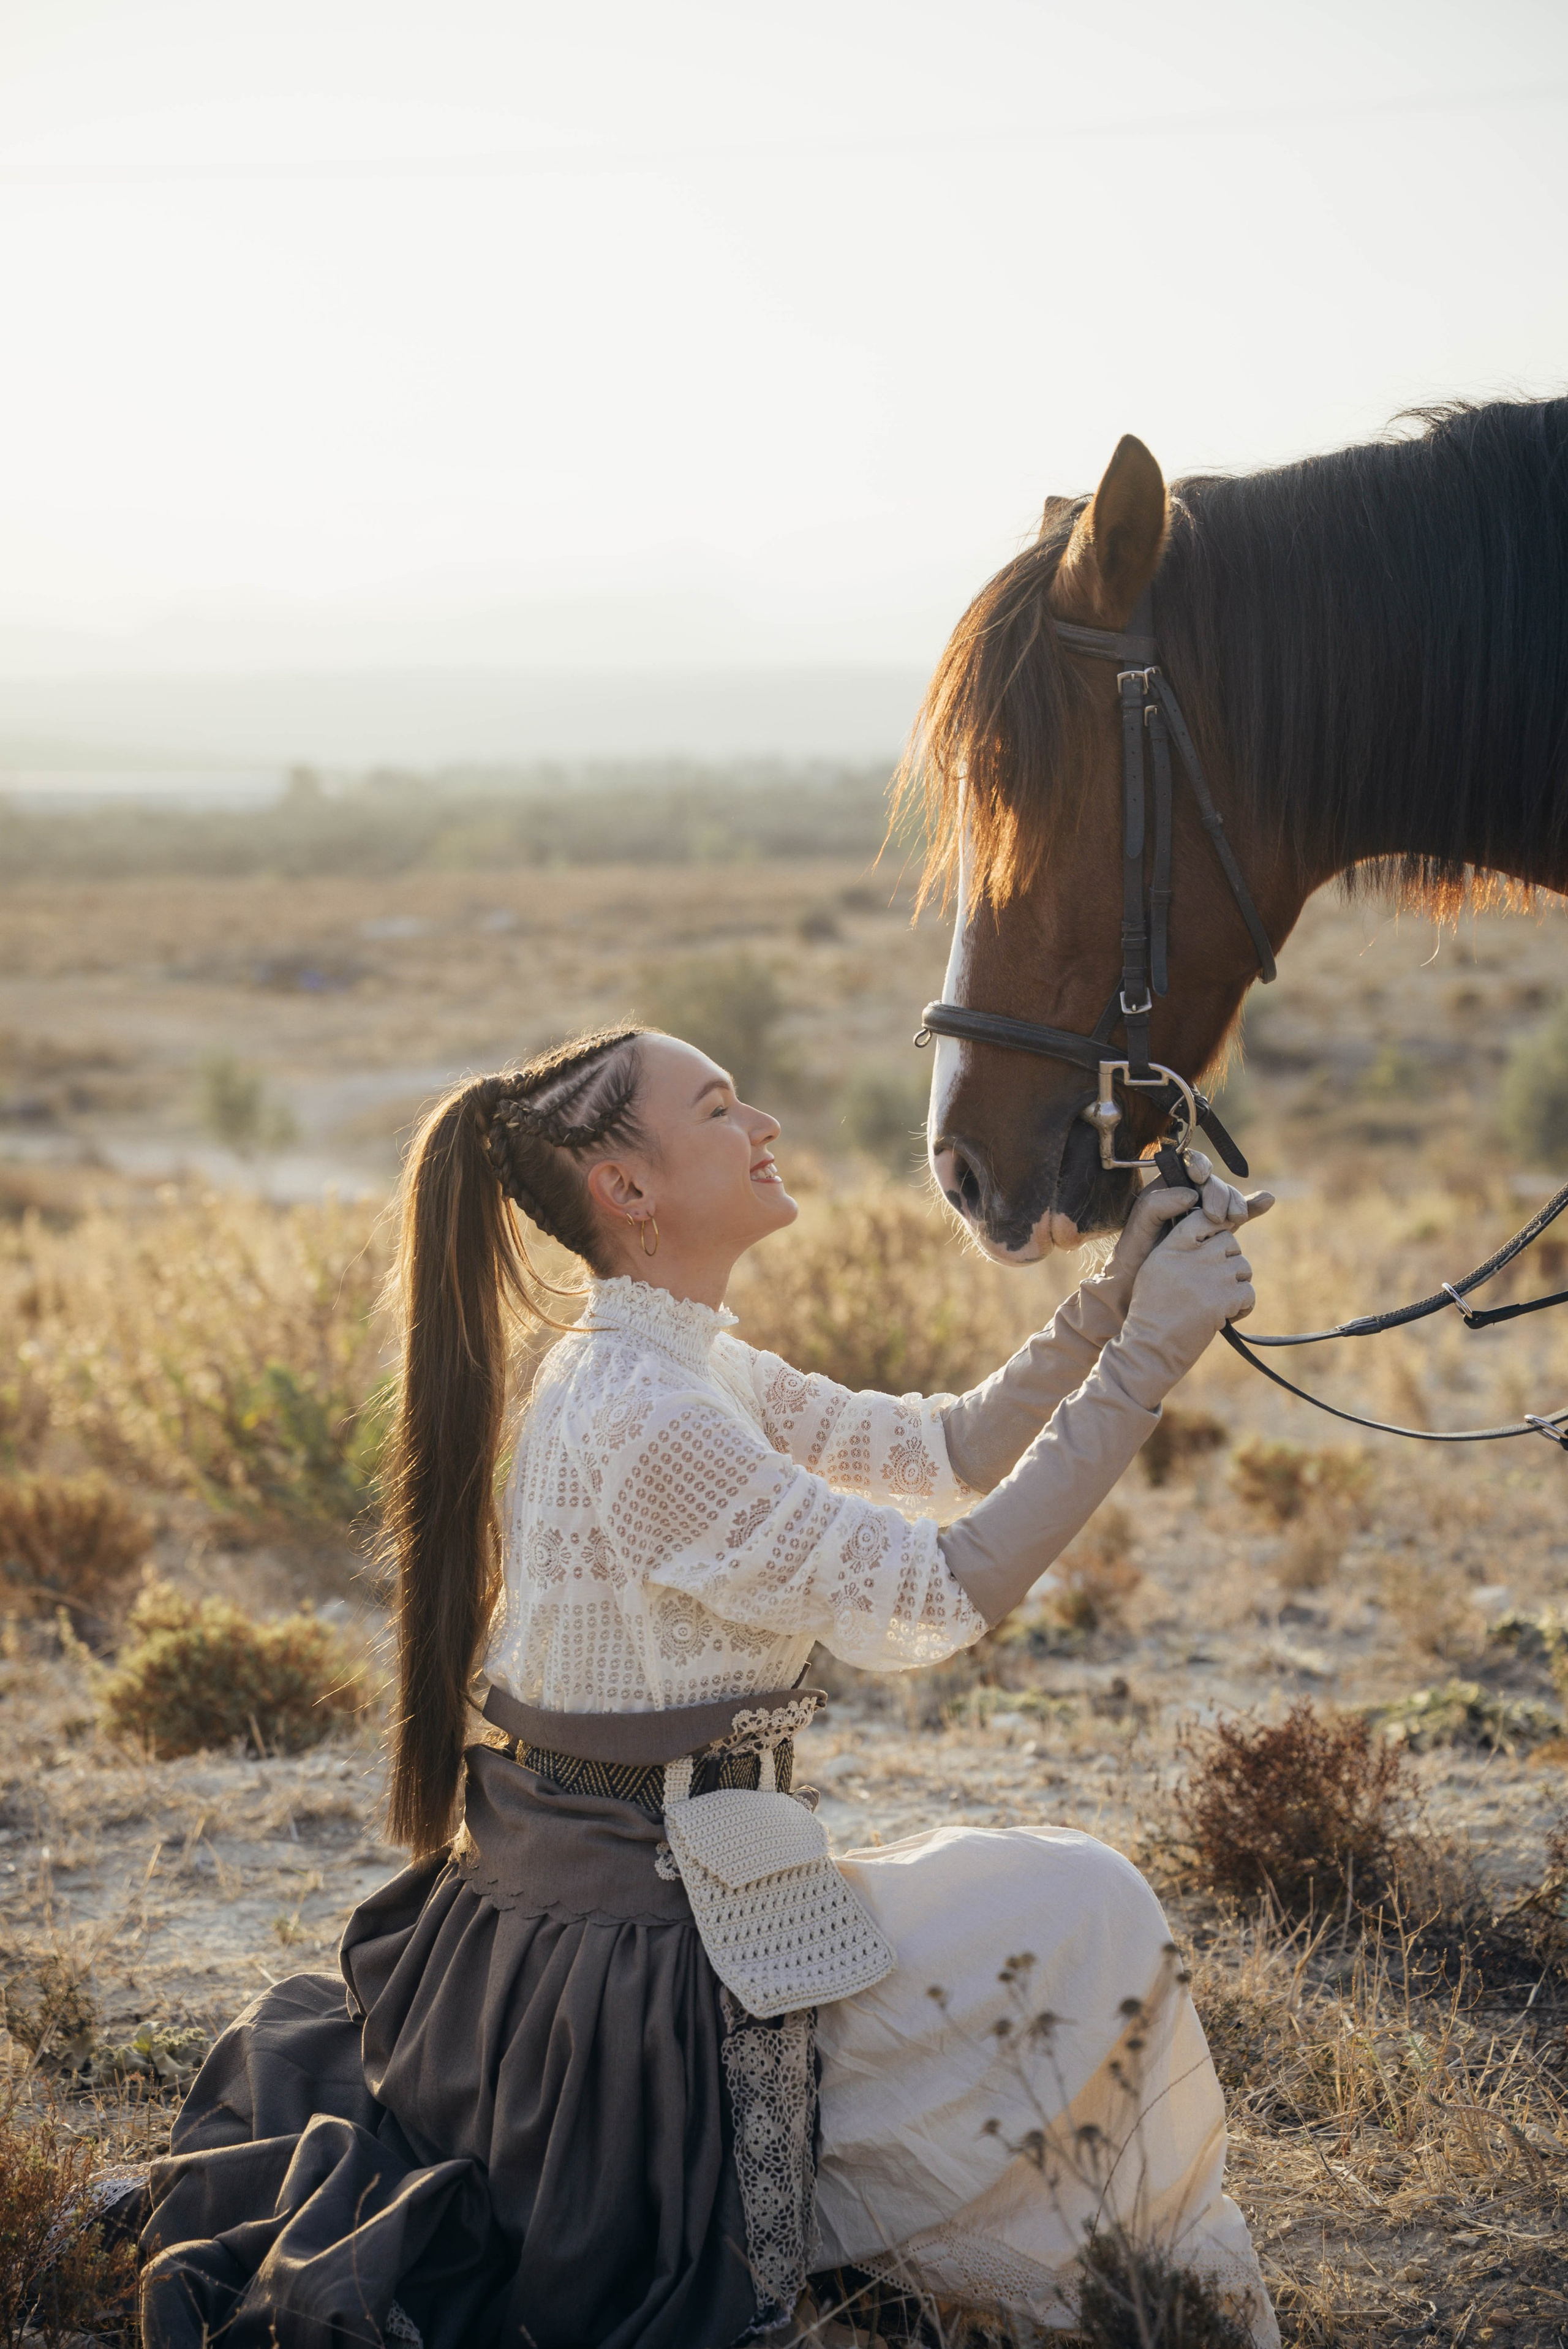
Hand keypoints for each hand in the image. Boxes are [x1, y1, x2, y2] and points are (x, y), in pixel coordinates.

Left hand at [1104, 1150, 1274, 1289]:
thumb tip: (1190, 1194)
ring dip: (1237, 1203)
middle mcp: (1190, 1195)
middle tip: (1216, 1217)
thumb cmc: (1136, 1253)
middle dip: (1219, 1195)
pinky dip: (1254, 1207)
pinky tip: (1266, 1201)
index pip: (1189, 1165)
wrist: (1144, 1285)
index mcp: (1169, 1187)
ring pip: (1229, 1198)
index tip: (1199, 1180)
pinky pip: (1240, 1214)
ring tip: (1236, 1219)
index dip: (1199, 1166)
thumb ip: (1157, 1204)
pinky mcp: (1220, 1231)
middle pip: (1213, 1183)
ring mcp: (1207, 1213)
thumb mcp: (1138, 1226)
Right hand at [1106, 1205, 1258, 1410]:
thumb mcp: (1155, 1271)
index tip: (1214, 1245)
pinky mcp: (1224, 1300)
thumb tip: (1213, 1235)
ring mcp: (1210, 1277)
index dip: (1215, 1226)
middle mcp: (1191, 1257)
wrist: (1151, 1348)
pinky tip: (1224, 1317)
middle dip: (1229, 1260)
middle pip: (1229, 1241)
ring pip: (1243, 1267)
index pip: (1202, 1217)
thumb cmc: (1152, 1312)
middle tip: (1216, 1282)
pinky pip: (1249, 1293)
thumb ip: (1179, 1250)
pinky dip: (1242, 1307)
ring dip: (1237, 1285)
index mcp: (1170, 1247)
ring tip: (1218, 1303)